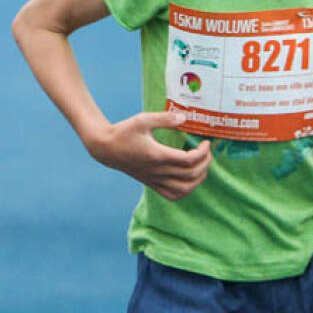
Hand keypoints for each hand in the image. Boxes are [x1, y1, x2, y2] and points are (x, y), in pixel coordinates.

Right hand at [89, 110, 211, 200]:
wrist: (106, 148)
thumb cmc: (124, 132)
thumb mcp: (143, 119)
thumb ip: (165, 118)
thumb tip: (185, 117)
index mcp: (157, 155)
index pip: (189, 159)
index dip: (203, 152)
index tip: (206, 142)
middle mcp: (157, 170)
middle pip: (191, 174)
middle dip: (205, 163)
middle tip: (206, 151)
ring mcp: (154, 179)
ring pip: (185, 189)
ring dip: (199, 179)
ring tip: (201, 166)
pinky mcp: (151, 183)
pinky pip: (173, 195)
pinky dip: (186, 190)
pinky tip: (188, 179)